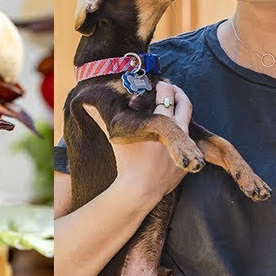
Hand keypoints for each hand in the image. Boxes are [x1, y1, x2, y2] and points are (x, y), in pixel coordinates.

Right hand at [107, 81, 194, 205]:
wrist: (140, 190)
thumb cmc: (127, 163)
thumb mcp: (116, 137)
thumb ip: (103, 118)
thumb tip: (87, 103)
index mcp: (162, 123)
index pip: (167, 94)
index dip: (163, 86)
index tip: (158, 84)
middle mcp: (178, 132)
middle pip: (185, 104)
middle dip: (178, 93)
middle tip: (170, 90)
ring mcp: (186, 146)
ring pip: (188, 122)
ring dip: (180, 113)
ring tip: (171, 109)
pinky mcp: (187, 160)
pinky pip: (188, 141)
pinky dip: (181, 134)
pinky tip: (172, 133)